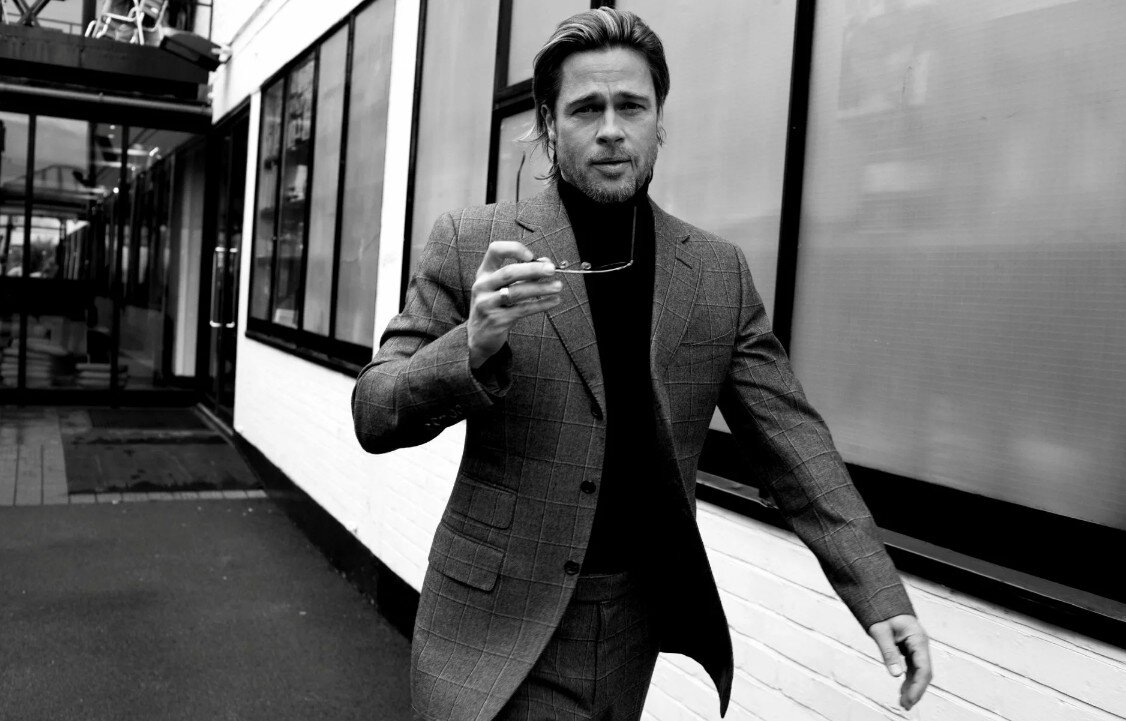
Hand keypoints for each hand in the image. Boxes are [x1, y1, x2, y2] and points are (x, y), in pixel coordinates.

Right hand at [468, 241, 561, 368]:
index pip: (495, 250)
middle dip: (533, 270)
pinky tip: (554, 301)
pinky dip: (541, 304)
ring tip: (558, 286)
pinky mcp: (497, 320)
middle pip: (508, 273)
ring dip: (540, 288)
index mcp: (484, 273)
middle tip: (552, 269)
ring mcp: (487, 304)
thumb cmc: (495, 306)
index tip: (531, 255)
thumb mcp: (503, 287)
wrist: (479, 336)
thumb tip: (546, 262)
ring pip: (517, 292)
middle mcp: (482, 286)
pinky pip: (522, 309)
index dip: (514, 249)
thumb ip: (523, 274)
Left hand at [868, 614, 932, 710]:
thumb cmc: (882, 612)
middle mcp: (920, 644)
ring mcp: (916, 646)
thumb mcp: (881, 631)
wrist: (882, 598)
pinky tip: (903, 689)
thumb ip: (888, 652)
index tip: (910, 699)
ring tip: (904, 702)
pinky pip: (913, 667)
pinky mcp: (910, 648)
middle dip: (916, 690)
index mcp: (917, 639)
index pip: (923, 668)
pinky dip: (909, 679)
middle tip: (905, 705)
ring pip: (919, 671)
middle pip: (923, 672)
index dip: (918, 686)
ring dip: (913, 687)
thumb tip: (896, 674)